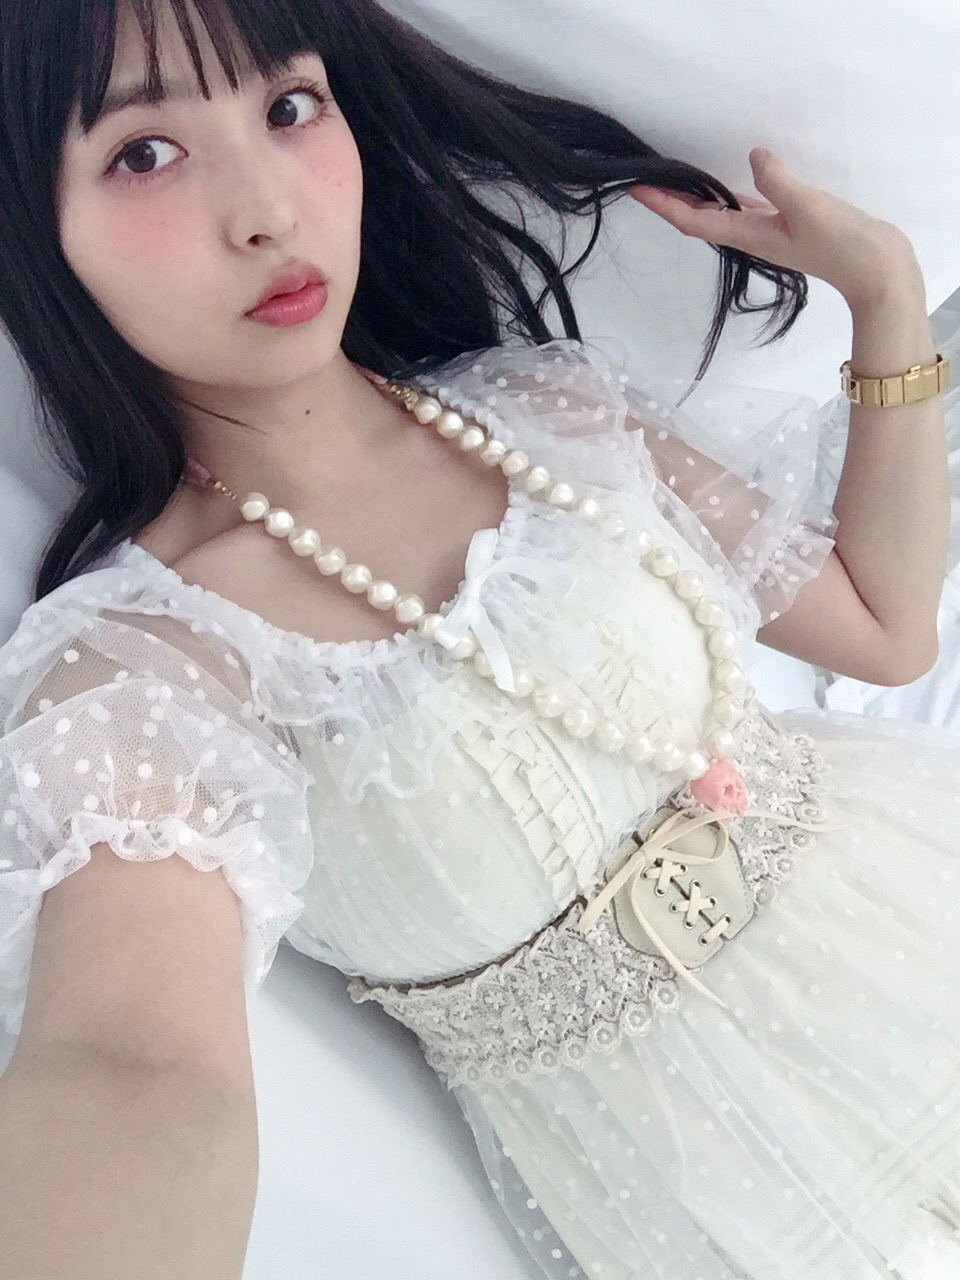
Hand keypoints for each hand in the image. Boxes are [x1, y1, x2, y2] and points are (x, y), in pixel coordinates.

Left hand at [628, 147, 922, 310]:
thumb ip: (777, 180)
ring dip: (693, 198)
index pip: (693, 220)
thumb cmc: (841, 242)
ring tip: (671, 178)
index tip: (637, 189)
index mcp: (747, 234)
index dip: (663, 205)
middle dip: (669, 201)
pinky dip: (724, 196)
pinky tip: (720, 182)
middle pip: (698, 217)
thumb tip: (753, 156)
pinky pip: (744, 207)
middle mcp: (750, 235)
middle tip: (644, 179)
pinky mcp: (785, 223)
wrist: (875, 269)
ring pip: (719, 213)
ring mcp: (766, 231)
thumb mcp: (807, 206)